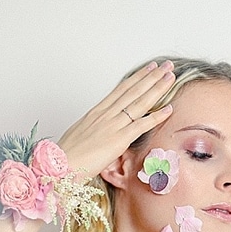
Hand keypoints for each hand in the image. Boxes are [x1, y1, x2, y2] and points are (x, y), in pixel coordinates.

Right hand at [57, 60, 174, 178]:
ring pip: (139, 102)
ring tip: (170, 76)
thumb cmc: (67, 155)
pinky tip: (169, 108)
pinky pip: (141, 125)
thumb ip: (94, 130)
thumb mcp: (80, 135)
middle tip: (166, 65)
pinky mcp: (118, 140)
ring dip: (157, 88)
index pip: (121, 90)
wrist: (60, 165)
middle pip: (133, 90)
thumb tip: (99, 132)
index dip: (137, 78)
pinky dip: (156, 116)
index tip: (149, 68)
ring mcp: (113, 125)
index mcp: (96, 112)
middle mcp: (106, 114)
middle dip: (152, 77)